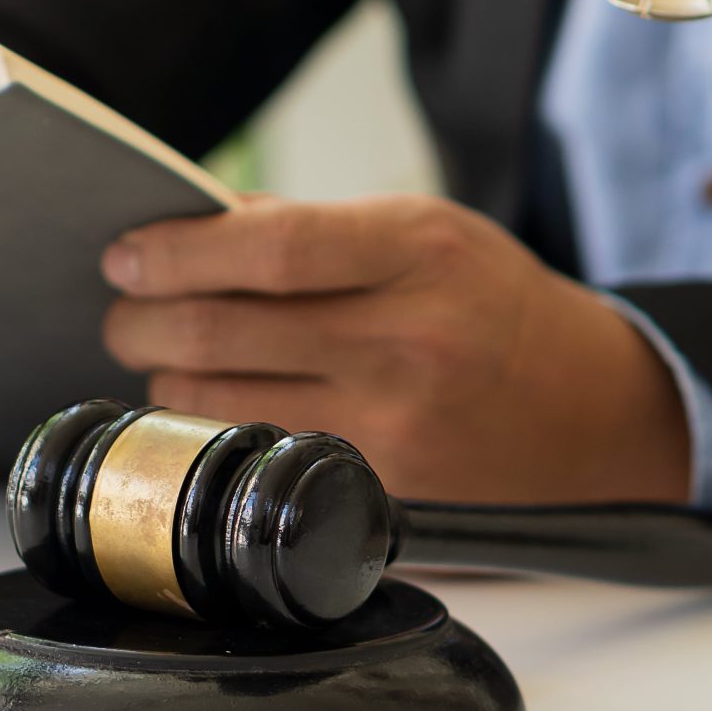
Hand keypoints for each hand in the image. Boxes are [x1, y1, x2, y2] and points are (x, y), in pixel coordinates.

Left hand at [99, 194, 690, 504]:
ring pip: (220, 398)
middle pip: (224, 329)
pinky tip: (208, 397)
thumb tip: (186, 224)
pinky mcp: (379, 486)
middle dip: (142, 316)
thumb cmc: (487, 300)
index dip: (177, 252)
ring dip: (165, 371)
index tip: (126, 253)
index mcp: (419, 250)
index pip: (267, 248)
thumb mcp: (422, 230)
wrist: (589, 408)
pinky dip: (213, 420)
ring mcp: (393, 422)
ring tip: (161, 348)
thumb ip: (306, 224)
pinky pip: (257, 449)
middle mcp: (407, 338)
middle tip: (122, 305)